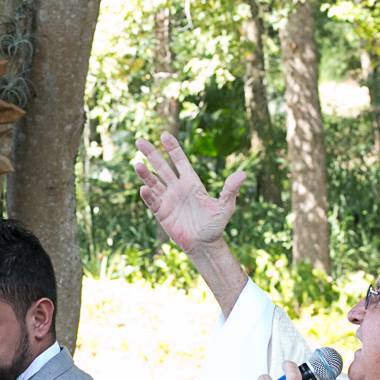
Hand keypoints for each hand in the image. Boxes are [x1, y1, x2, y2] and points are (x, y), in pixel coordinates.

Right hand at [134, 133, 245, 255]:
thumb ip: (230, 190)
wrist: (204, 245)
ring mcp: (168, 200)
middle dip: (152, 154)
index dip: (172, 148)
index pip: (180, 161)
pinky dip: (147, 196)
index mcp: (192, 183)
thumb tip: (242, 174)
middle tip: (139, 141)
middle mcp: (178, 188)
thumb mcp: (225, 207)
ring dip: (145, 174)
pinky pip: (152, 202)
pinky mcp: (162, 213)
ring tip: (137, 164)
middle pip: (162, 167)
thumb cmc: (215, 225)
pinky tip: (143, 189)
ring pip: (153, 182)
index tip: (164, 135)